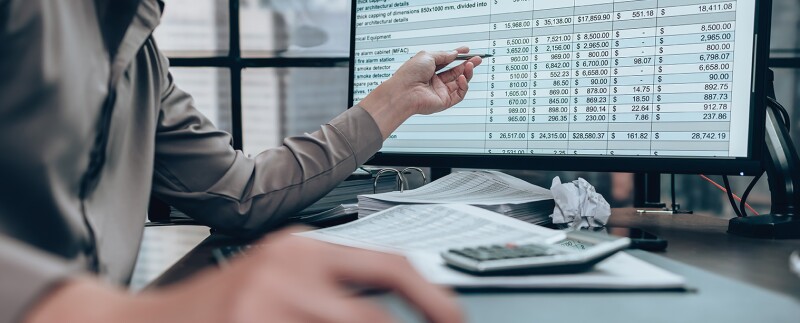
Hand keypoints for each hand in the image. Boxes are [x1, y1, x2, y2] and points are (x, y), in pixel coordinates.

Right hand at [24, 227, 461, 322]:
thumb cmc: (218, 307)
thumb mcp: (280, 279)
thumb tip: (387, 304)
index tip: (454, 318)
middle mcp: (289, 269)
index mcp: (304, 249)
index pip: (391, 265)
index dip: (434, 298)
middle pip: (376, 312)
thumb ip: (332, 289)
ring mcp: (267, 303)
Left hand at [359, 47, 481, 138]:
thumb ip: (444, 54)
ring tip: (471, 65)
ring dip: (467, 73)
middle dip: (467, 64)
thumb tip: (454, 53)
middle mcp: (434, 80)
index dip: (457, 56)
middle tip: (477, 58)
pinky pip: (459, 93)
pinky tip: (463, 78)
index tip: (467, 50)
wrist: (404, 91)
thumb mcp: (428, 55)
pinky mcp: (444, 101)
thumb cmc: (410, 74)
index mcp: (428, 69)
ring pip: (460, 82)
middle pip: (455, 72)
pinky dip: (464, 85)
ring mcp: (440, 91)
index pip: (447, 62)